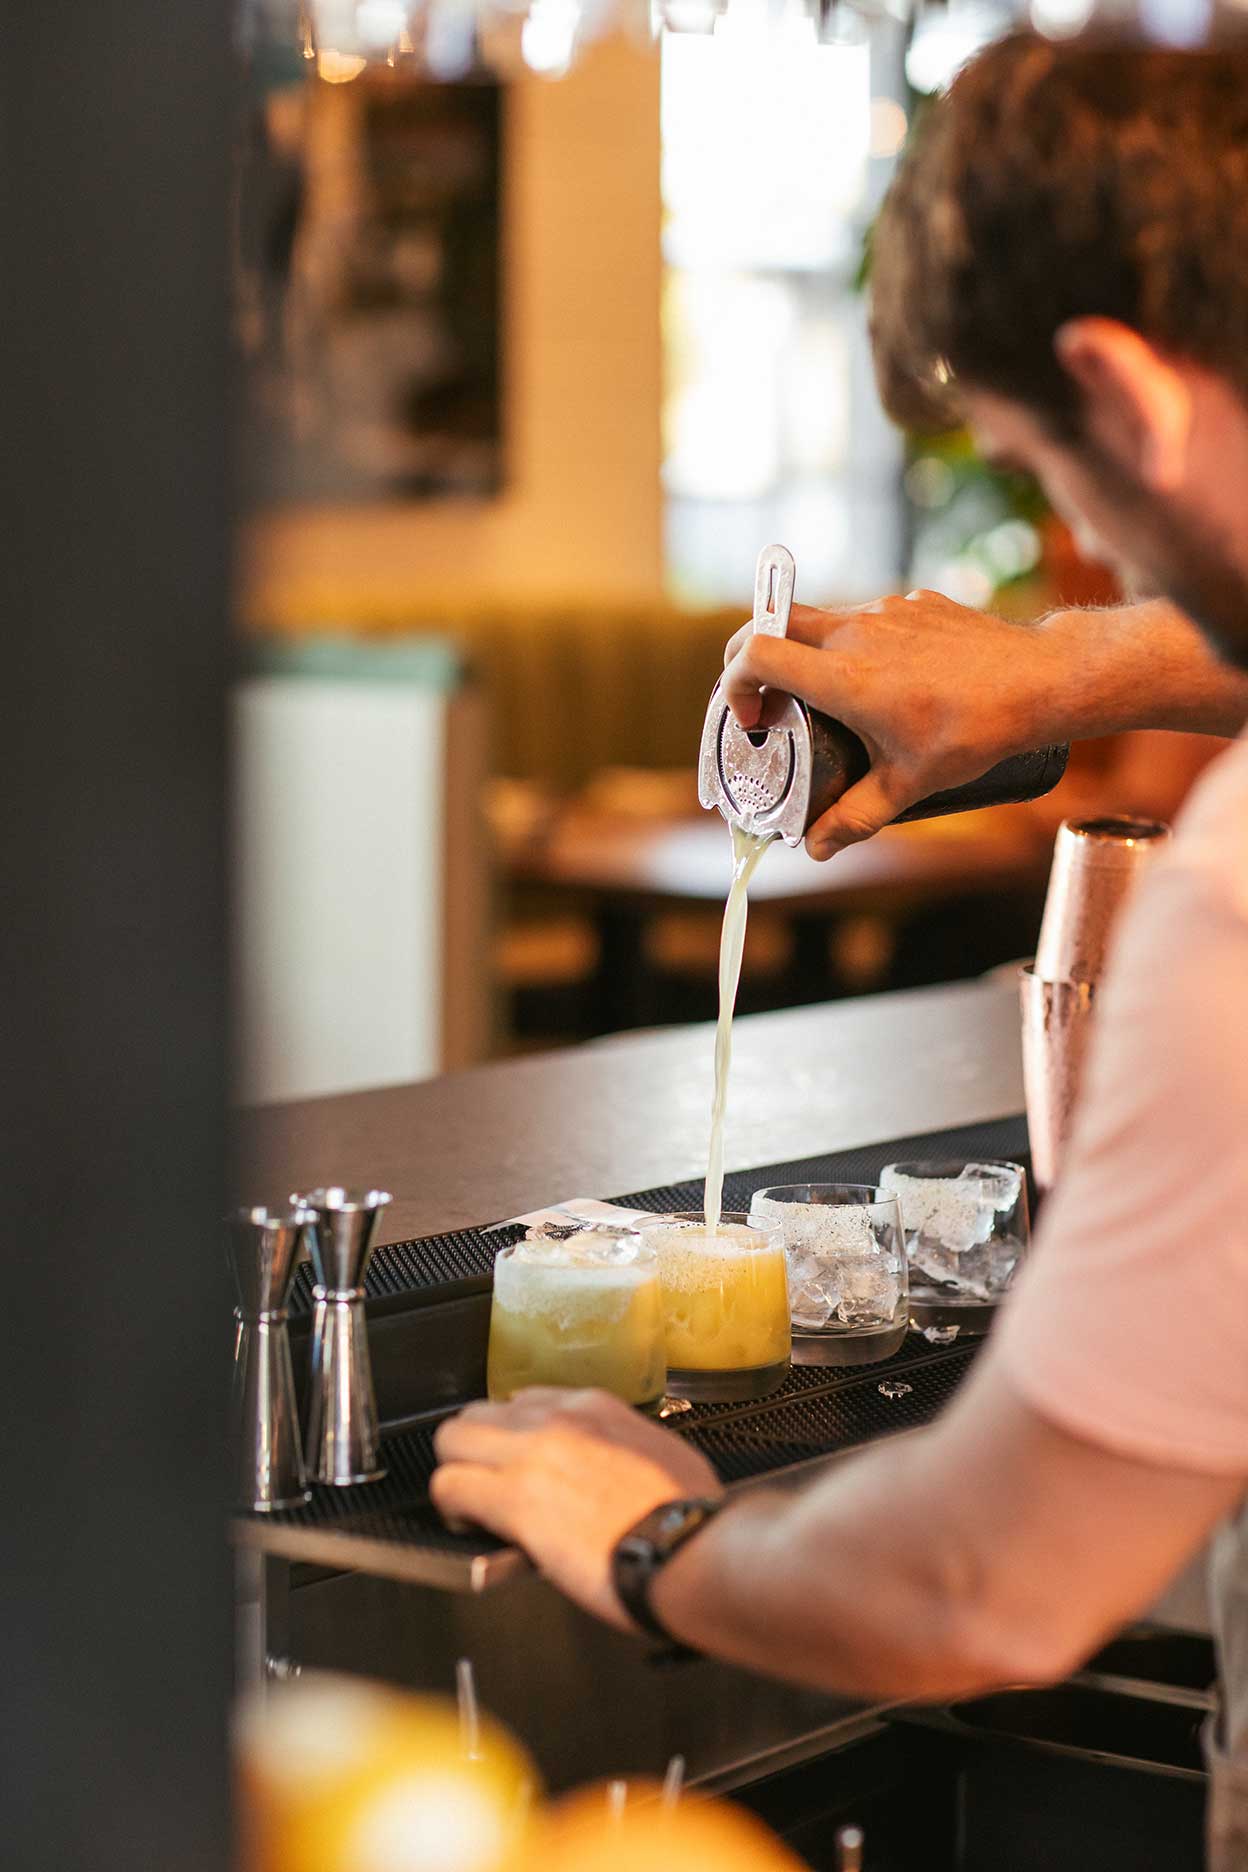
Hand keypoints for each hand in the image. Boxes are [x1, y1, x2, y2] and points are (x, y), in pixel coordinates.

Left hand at [432, 1389, 722, 1630]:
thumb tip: (610, 1471)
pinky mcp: (513, 1497)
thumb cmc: (689, 1516)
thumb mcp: (661, 1456)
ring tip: (471, 1504)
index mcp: (596, 1407)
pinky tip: (467, 1526)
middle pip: (480, 1412)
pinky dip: (451, 1507)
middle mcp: (558, 1418)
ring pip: (451, 1439)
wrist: (690, 1546)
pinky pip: (449, 1486)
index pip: (527, 1400)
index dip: (516, 1435)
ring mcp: (531, 1452)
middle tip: (486, 1482)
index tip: (522, 1461)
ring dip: (457, 1471)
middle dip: (475, 1448)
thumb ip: (622, 1451)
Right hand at [721, 592, 1064, 859]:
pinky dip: (851, 643)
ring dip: (803, 652)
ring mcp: (886, 610)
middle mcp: (857, 631)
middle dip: (751, 658)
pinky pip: (863, 616)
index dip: (735, 683)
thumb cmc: (975, 732)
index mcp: (844, 675)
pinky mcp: (912, 603)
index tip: (752, 717)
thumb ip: (854, 818)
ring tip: (823, 699)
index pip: (757, 655)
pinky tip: (882, 680)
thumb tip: (817, 847)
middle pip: (771, 622)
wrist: (1040, 681)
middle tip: (762, 700)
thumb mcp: (909, 785)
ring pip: (818, 618)